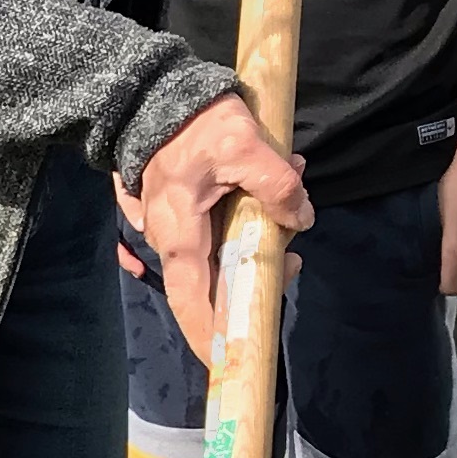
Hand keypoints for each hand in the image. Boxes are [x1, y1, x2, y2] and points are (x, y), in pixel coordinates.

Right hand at [129, 94, 310, 361]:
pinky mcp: (177, 215)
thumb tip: (301, 221)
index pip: (194, 302)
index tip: (231, 363)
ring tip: (286, 217)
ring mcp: (170, 228)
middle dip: (252, 284)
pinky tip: (263, 210)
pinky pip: (209, 240)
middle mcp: (170, 240)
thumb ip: (277, 186)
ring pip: (215, 260)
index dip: (211, 336)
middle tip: (290, 264)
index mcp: (182, 235)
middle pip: (211, 287)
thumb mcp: (247, 145)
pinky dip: (236, 235)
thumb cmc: (198, 122)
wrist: (155, 94)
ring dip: (253, 250)